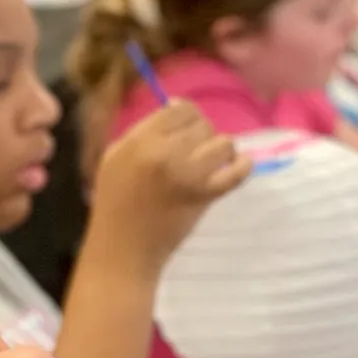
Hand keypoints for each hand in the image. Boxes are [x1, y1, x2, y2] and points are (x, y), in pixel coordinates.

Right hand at [87, 100, 249, 273]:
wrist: (123, 249)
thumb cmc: (115, 203)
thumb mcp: (115, 157)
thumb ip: (144, 132)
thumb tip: (177, 107)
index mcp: (140, 140)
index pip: (180, 109)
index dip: (187, 115)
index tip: (185, 130)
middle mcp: (164, 152)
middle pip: (203, 125)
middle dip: (202, 136)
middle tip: (194, 153)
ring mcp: (187, 174)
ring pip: (223, 144)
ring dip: (221, 151)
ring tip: (210, 164)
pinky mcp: (204, 196)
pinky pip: (237, 172)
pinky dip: (243, 166)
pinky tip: (239, 165)